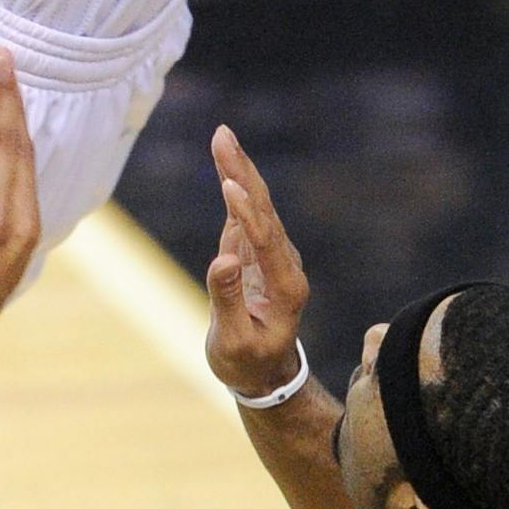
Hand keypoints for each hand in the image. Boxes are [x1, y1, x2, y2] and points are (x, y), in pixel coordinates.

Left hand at [0, 50, 40, 394]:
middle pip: (8, 142)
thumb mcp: (7, 254)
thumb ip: (7, 210)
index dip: (21, 114)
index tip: (16, 80)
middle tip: (2, 56)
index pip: (25, 155)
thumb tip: (6, 170)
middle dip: (6, 95)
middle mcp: (4, 214)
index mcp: (25, 222)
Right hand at [204, 123, 310, 400]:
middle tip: (223, 135)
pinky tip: (225, 162)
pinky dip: (233, 184)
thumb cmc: (247, 361)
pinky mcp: (256, 251)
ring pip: (256, 204)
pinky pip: (244, 212)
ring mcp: (272, 255)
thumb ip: (227, 300)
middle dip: (242, 171)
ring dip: (238, 169)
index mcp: (287, 287)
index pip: (267, 240)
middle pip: (264, 209)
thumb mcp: (234, 341)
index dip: (247, 213)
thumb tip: (223, 260)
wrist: (263, 372)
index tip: (229, 186)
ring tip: (221, 136)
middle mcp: (286, 264)